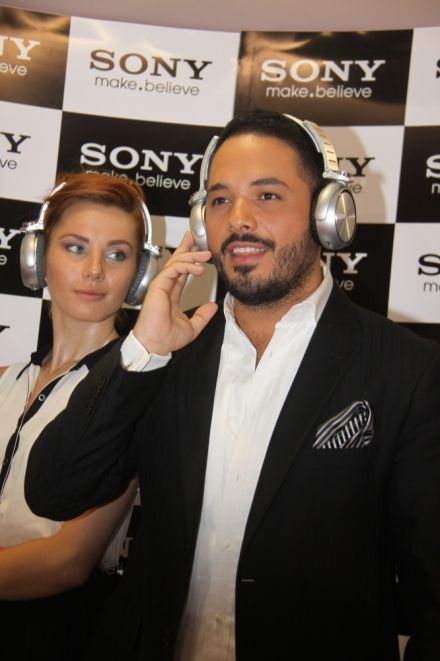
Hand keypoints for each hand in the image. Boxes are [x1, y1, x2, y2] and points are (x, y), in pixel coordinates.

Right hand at [132, 232, 217, 354]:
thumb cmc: (166, 338)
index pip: (181, 271)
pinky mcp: (158, 286)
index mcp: (172, 294)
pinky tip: (198, 268)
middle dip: (187, 248)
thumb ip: (202, 316)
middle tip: (197, 238)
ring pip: (176, 263)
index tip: (198, 249)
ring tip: (206, 255)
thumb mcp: (193, 327)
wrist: (155, 345)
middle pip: (176, 261)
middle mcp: (166, 287)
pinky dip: (186, 266)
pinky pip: (173, 270)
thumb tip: (213, 307)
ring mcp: (161, 285)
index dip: (189, 259)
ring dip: (192, 256)